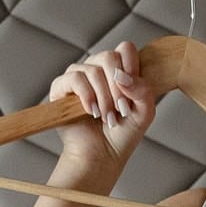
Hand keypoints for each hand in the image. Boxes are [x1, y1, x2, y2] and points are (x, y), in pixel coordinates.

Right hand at [46, 40, 156, 165]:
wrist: (102, 157)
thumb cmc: (123, 135)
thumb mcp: (144, 112)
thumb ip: (143, 90)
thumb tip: (120, 75)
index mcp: (117, 70)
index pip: (125, 49)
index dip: (132, 68)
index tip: (133, 95)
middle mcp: (97, 69)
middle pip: (109, 56)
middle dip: (118, 87)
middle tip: (121, 110)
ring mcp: (78, 77)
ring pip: (93, 69)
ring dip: (104, 97)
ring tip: (107, 118)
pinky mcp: (61, 88)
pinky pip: (75, 78)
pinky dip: (87, 95)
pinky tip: (92, 112)